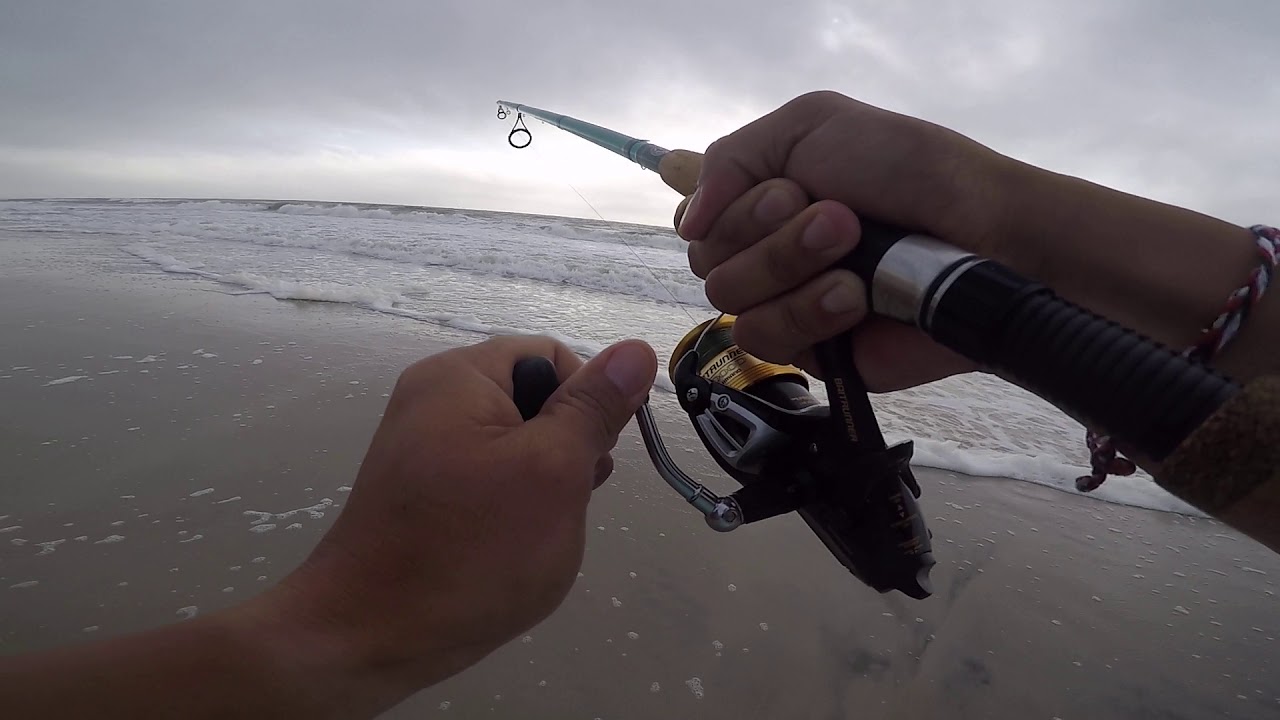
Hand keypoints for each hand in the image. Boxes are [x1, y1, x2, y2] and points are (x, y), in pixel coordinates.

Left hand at [268, 335, 657, 689]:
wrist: (369, 636)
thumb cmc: (470, 548)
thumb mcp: (552, 471)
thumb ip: (594, 408)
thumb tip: (635, 349)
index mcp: (459, 377)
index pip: (553, 358)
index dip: (588, 404)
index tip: (590, 462)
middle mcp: (434, 400)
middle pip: (535, 401)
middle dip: (566, 451)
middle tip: (561, 504)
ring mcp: (424, 450)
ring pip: (517, 448)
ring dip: (544, 488)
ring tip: (534, 535)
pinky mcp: (421, 494)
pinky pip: (487, 481)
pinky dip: (511, 511)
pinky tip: (510, 551)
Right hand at [672, 91, 1015, 389]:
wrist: (982, 233)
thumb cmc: (910, 170)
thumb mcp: (812, 123)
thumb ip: (732, 158)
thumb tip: (689, 220)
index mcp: (762, 201)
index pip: (697, 223)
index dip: (731, 210)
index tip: (788, 189)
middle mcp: (767, 255)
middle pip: (708, 262)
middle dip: (770, 235)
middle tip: (840, 217)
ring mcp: (787, 305)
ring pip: (731, 303)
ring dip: (792, 268)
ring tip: (854, 251)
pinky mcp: (814, 354)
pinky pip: (768, 342)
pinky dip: (810, 312)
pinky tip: (856, 298)